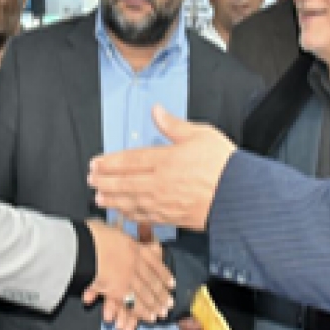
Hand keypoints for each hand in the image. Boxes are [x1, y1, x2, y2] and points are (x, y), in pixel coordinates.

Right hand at [82, 220, 173, 329]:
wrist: (83, 246)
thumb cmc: (92, 235)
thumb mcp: (110, 228)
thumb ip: (117, 232)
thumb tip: (120, 224)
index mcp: (135, 247)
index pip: (154, 263)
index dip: (164, 274)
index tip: (172, 284)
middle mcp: (136, 263)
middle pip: (152, 281)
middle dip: (162, 294)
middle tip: (169, 304)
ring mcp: (129, 277)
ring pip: (146, 294)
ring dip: (154, 305)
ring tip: (161, 314)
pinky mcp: (119, 291)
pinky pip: (133, 304)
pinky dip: (141, 312)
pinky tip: (149, 318)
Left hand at [88, 105, 235, 230]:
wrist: (239, 197)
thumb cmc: (223, 165)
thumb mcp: (201, 135)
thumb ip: (174, 125)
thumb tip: (156, 111)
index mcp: (164, 160)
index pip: (129, 160)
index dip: (109, 163)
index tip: (95, 164)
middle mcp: (159, 182)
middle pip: (123, 182)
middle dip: (104, 181)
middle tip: (90, 180)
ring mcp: (163, 202)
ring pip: (130, 201)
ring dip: (112, 199)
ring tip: (99, 197)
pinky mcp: (171, 217)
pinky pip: (144, 217)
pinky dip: (130, 215)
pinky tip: (123, 213)